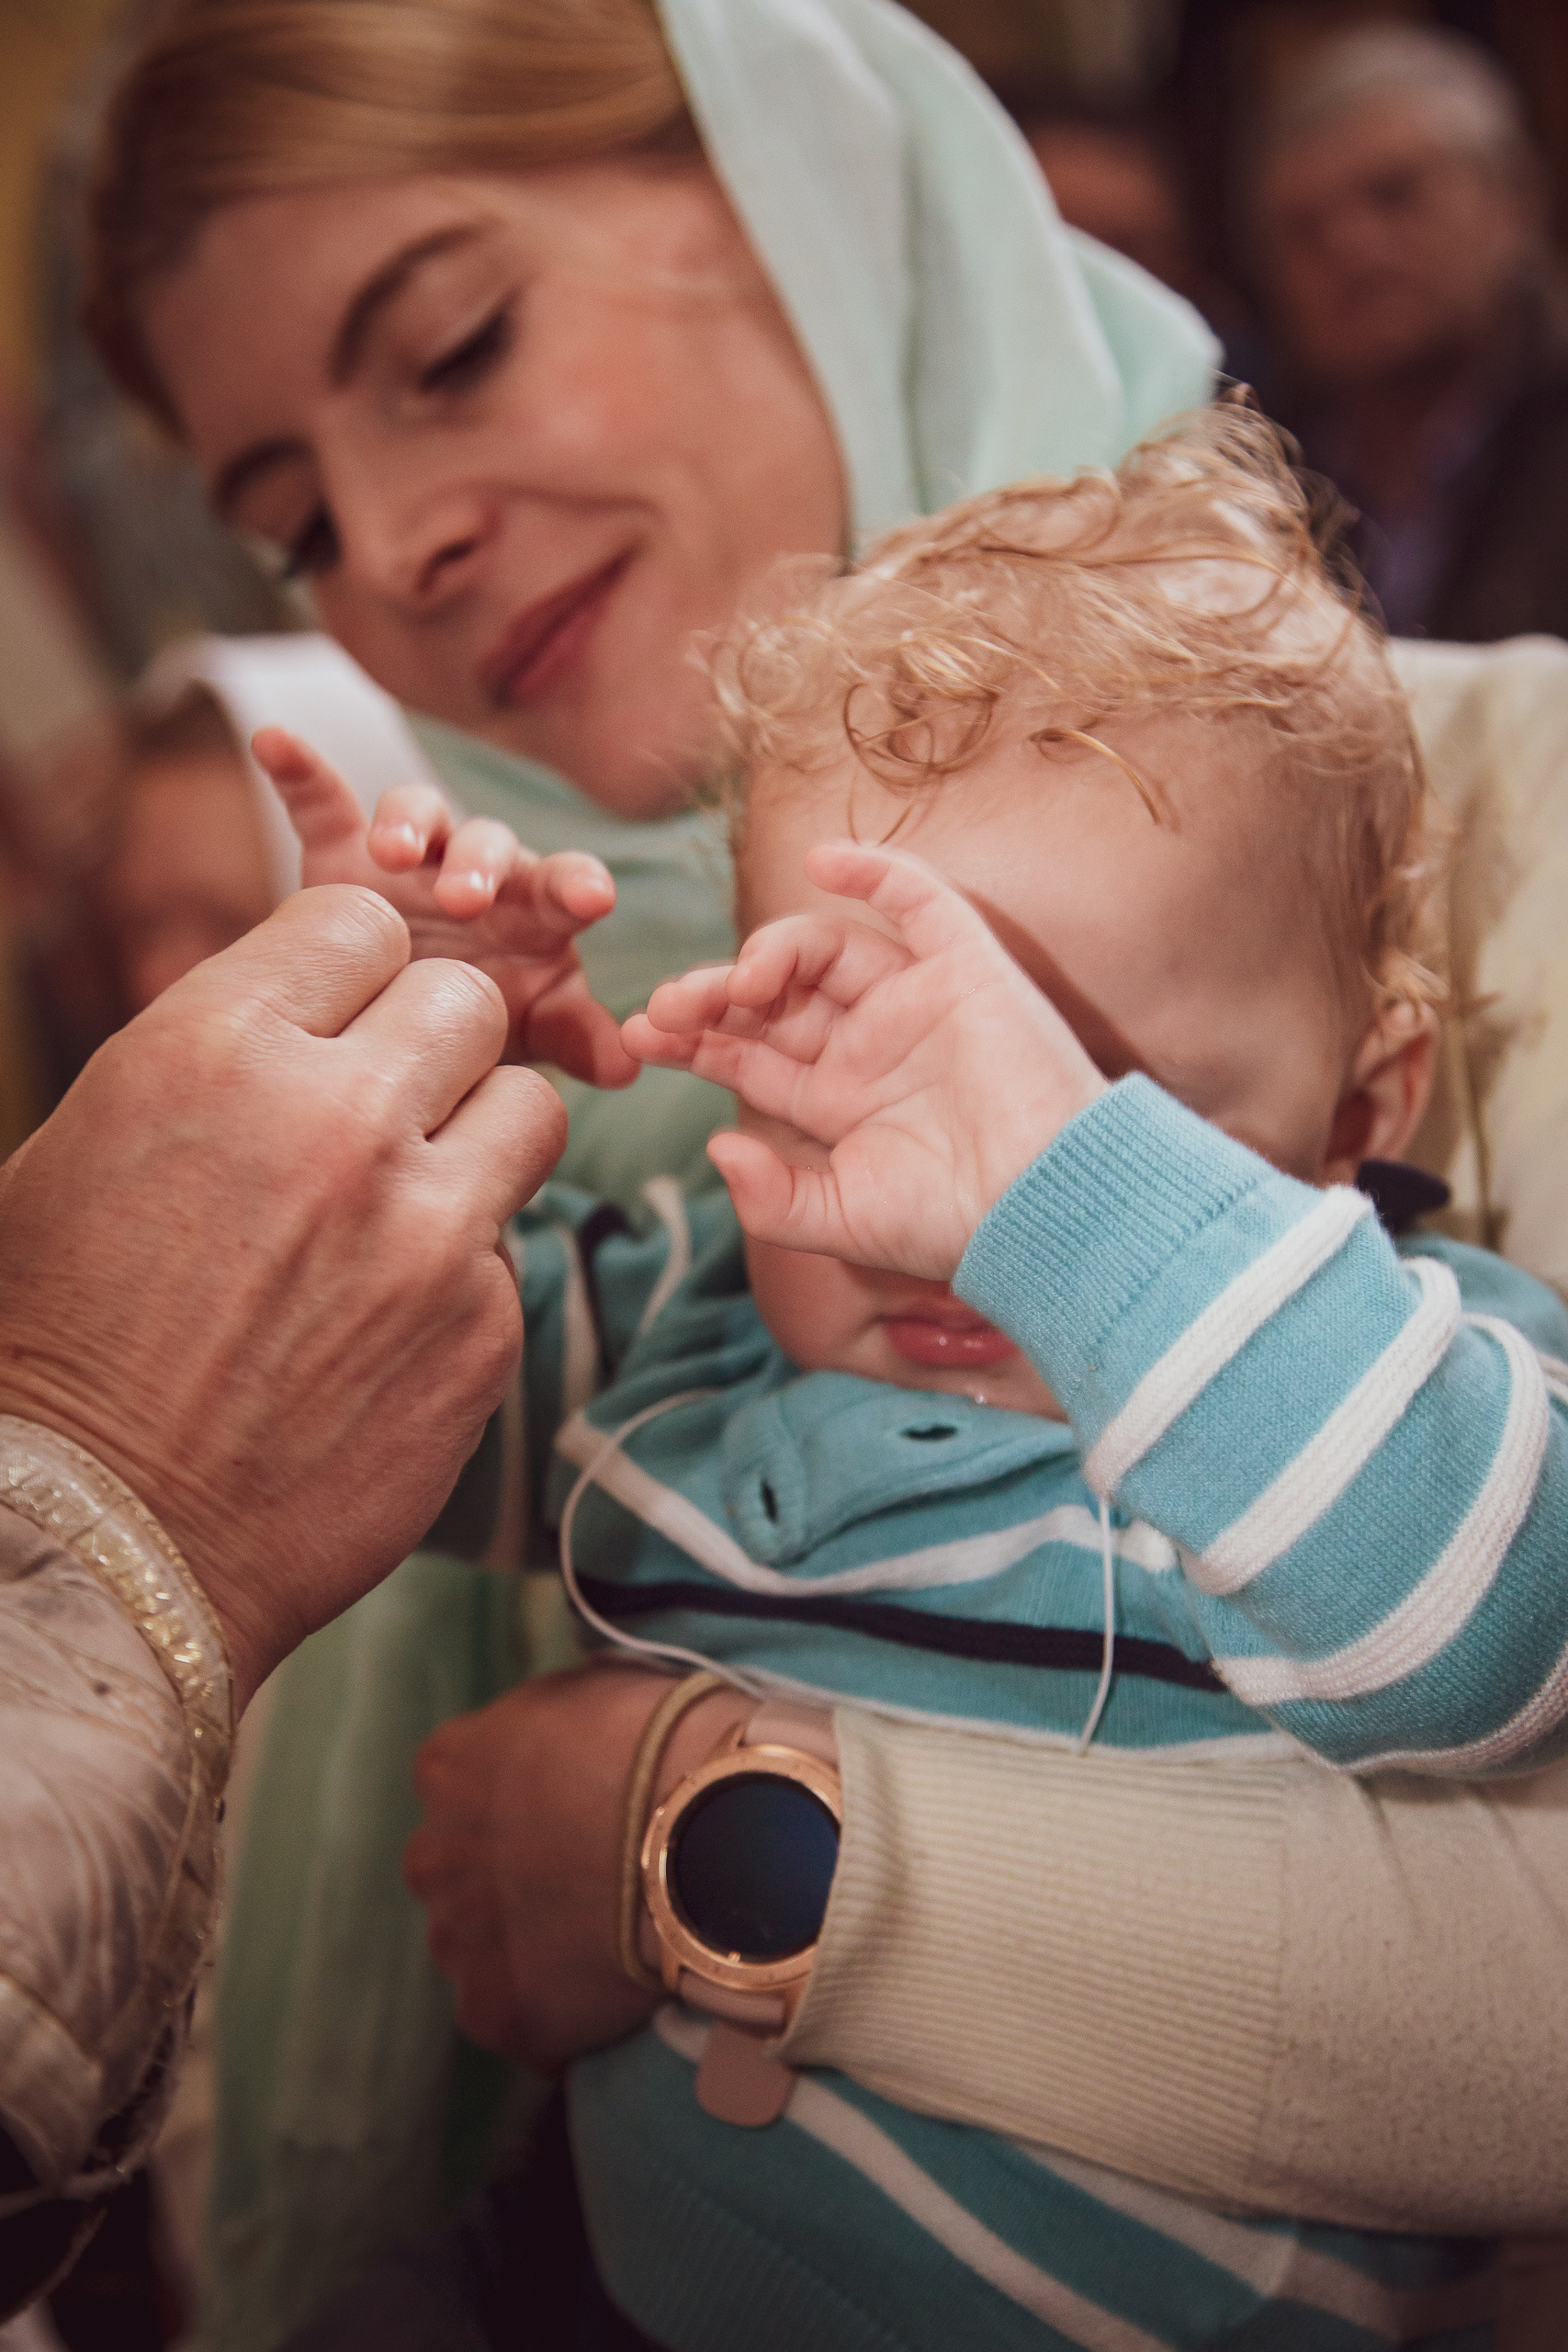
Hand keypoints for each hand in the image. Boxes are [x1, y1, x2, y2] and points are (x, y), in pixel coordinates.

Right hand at [0, 887, 563, 1707]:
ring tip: (408, 1202)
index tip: (338, 1021)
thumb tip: (310, 1010)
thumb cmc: (63, 1336)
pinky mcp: (484, 1328)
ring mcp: (428, 1228)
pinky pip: (513, 1246)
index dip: (351, 972)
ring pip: (529, 1107)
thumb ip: (221, 1054)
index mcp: (215, 1047)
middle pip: (466, 1000)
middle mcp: (337, 1118)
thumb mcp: (96, 1142)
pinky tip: (386, 1325)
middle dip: (430, 1046)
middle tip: (387, 1109)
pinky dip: (465, 1271)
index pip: (360, 922)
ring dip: (478, 1141)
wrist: (103, 1541)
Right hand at [254, 728, 637, 1085]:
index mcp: (535, 909)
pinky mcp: (341, 851)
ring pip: (419, 812)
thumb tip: (630, 1067)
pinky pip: (321, 800)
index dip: (579, 884)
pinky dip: (299, 769)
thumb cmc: (486, 1020)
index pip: (565, 882)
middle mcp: (478, 869)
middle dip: (479, 864)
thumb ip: (577, 1040)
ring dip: (407, 822)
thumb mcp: (531, 1033)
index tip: (592, 898)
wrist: (397, 1021)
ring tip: (392, 851)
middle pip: (489, 842)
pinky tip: (273, 742)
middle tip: (465, 900)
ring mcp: (411, 857)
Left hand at [404, 1666, 749, 2068]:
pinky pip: (516, 2018)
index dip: (524, 1801)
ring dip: (527, 1946)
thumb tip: (551, 1742)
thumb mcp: (588, 1688)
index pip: (463, 1786)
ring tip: (608, 1941)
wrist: (706, 1835)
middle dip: (509, 1878)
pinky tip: (613, 1996)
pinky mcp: (496, 2015)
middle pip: (459, 1872)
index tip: (574, 1810)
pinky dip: (556, 2015)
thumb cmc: (661, 1743)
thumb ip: (543, 1723)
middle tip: (590, 1879)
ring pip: (479, 1948)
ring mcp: (460, 1943)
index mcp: (449, 1767)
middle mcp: (433, 1856)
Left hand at [625, 841, 1104, 1278]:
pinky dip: (876, 869)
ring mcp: (917, 1002)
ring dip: (771, 951)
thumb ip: (771, 1197)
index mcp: (842, 1102)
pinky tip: (824, 859)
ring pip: (827, 949)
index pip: (750, 1055)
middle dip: (714, 995)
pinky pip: (920, 901)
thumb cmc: (953, 1225)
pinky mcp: (966, 968)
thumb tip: (718, 1146)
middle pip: (775, 998)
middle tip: (669, 1006)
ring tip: (742, 983)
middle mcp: (873, 1045)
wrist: (1045, 1207)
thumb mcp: (842, 1222)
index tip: (642, 1035)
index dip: (694, 1040)